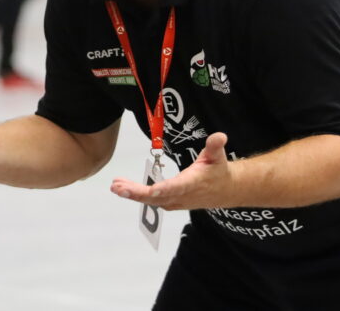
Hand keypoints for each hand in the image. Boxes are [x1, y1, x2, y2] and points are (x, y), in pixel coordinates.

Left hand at [109, 132, 233, 210]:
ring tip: (115, 186)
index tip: (151, 190)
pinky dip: (137, 196)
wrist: (224, 190)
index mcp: (192, 183)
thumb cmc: (218, 170)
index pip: (177, 187)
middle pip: (157, 197)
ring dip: (133, 194)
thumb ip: (215, 146)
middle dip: (138, 194)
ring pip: (151, 200)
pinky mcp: (171, 203)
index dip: (165, 189)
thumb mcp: (218, 156)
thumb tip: (219, 136)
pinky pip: (152, 201)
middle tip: (118, 188)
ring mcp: (175, 201)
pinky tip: (123, 188)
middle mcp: (182, 195)